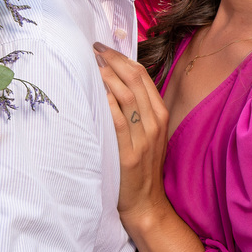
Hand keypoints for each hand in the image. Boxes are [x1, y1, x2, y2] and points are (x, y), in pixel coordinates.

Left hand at [94, 41, 169, 232]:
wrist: (146, 204)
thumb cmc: (141, 167)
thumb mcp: (146, 134)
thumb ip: (136, 109)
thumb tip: (113, 81)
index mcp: (159, 115)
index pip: (143, 76)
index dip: (122, 58)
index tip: (104, 48)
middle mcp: (155, 123)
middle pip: (135, 80)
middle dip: (113, 60)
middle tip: (94, 49)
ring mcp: (144, 139)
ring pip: (128, 96)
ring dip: (108, 77)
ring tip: (91, 65)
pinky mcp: (130, 155)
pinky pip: (119, 122)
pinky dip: (108, 104)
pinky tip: (96, 93)